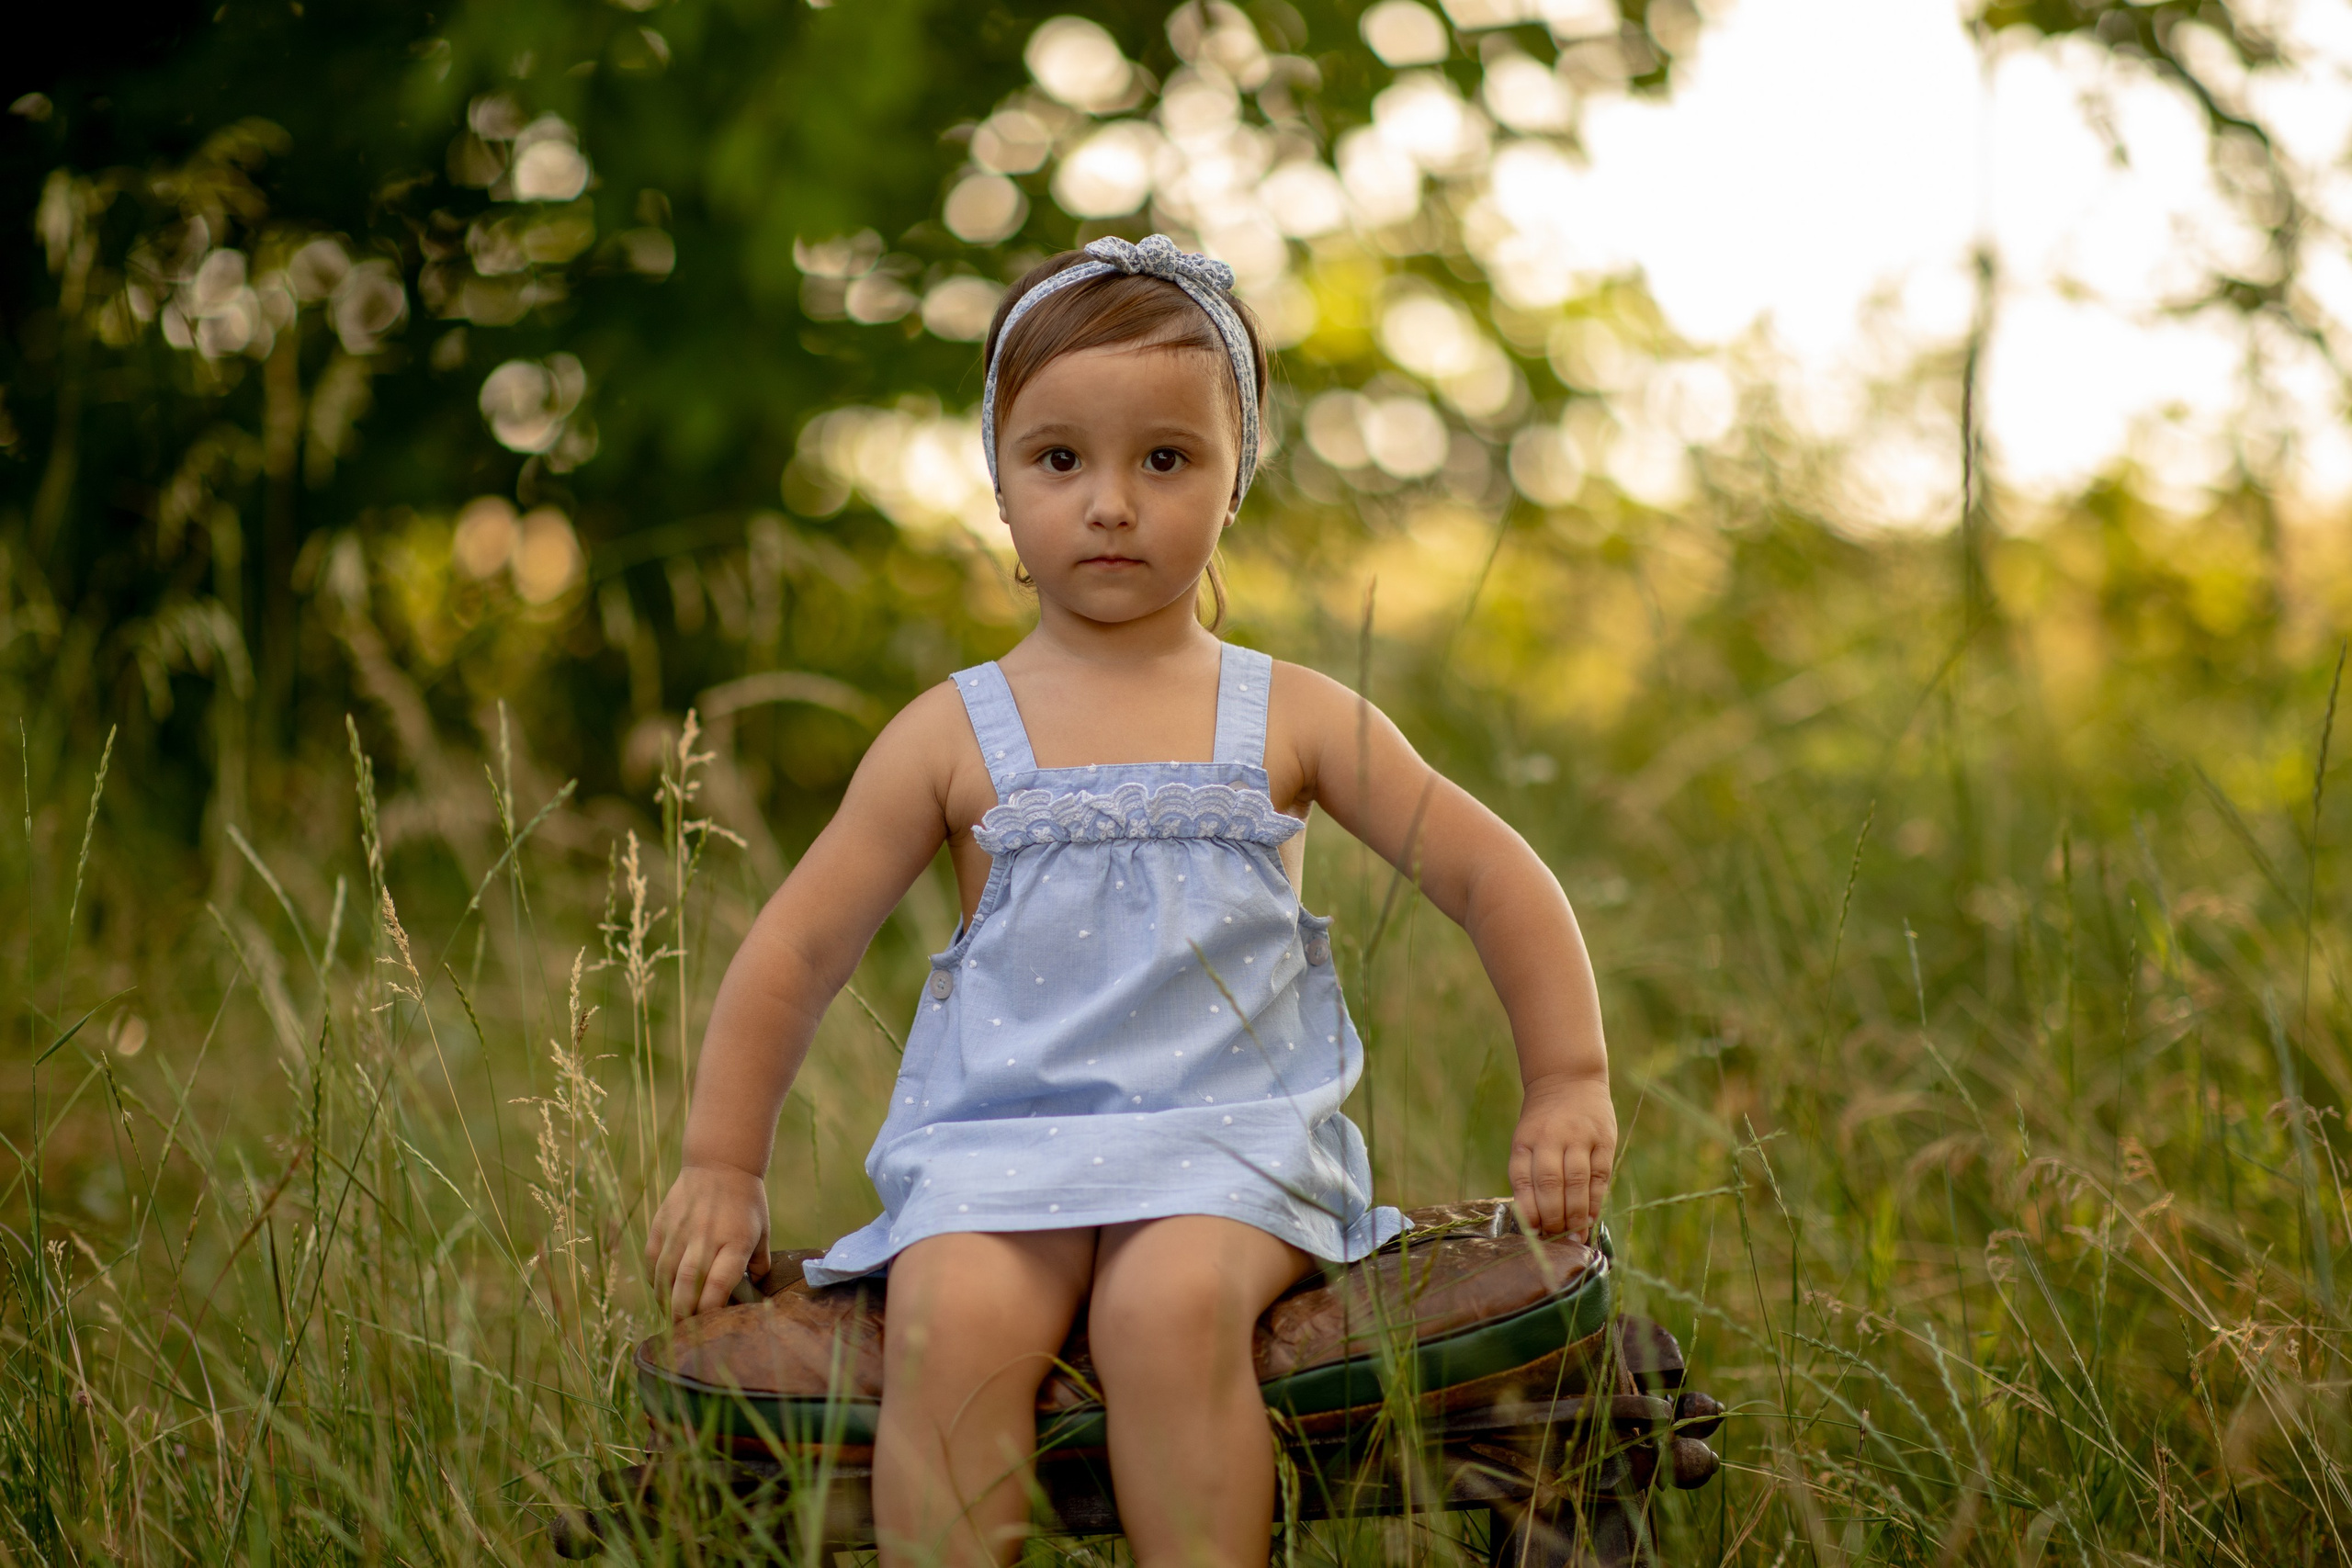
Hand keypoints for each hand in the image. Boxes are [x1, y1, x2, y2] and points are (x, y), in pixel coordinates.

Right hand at [646, 1163, 771, 1320]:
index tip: (710, 1322)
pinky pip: (653, 1258)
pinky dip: (654, 1278)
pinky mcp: (663, 1223)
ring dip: (665, 1300)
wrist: (720, 1163)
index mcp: (736, 1241)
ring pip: (665, 1274)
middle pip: (688, 1284)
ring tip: (670, 1314)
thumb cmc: (746, 1202)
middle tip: (684, 1329)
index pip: (719, 1284)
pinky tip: (660, 1289)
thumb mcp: (762, 1230)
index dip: (711, 1309)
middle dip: (683, 1313)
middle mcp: (706, 1237)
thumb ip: (759, 1264)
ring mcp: (682, 1229)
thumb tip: (754, 1294)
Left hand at [1508, 1074, 1615, 1241]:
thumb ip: (1529, 1174)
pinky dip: (1594, 1201)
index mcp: (1525, 1141)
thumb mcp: (1526, 1139)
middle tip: (1557, 1240)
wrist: (1567, 1078)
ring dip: (1575, 1214)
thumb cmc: (1543, 1121)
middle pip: (1550, 1184)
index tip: (1534, 1236)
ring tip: (1575, 1237)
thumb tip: (1535, 1222)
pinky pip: (1599, 1176)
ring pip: (1576, 1182)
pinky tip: (1590, 1219)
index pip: (1524, 1182)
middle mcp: (1550, 1138)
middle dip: (1553, 1218)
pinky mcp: (1602, 1139)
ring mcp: (1578, 1137)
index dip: (1529, 1212)